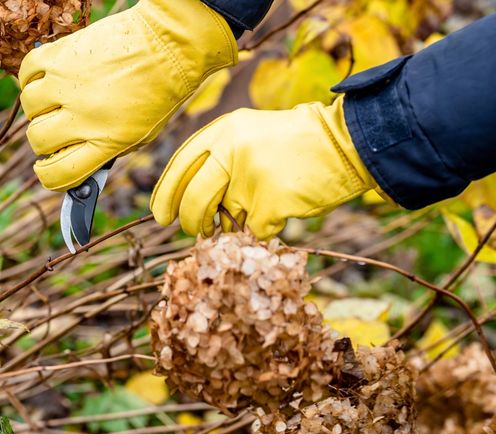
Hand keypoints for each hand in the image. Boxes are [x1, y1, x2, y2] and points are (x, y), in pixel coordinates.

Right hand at [18, 0, 236, 191]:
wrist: (169, 44)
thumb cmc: (159, 92)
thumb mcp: (141, 135)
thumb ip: (107, 151)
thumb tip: (75, 160)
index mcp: (106, 141)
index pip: (59, 174)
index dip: (48, 175)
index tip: (48, 169)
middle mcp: (84, 116)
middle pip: (39, 141)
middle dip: (44, 141)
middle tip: (56, 129)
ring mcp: (69, 84)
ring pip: (29, 107)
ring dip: (39, 108)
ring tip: (55, 100)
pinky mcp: (61, 55)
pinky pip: (27, 72)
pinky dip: (32, 78)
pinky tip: (48, 79)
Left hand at [150, 97, 376, 238]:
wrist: (344, 142)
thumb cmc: (296, 142)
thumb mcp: (249, 134)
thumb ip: (219, 159)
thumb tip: (188, 201)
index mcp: (223, 131)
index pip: (180, 166)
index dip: (166, 194)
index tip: (161, 215)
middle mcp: (231, 151)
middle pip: (194, 198)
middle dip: (191, 220)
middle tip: (196, 229)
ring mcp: (251, 178)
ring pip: (224, 219)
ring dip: (230, 226)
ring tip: (246, 214)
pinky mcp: (270, 204)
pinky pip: (255, 231)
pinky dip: (264, 228)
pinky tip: (281, 209)